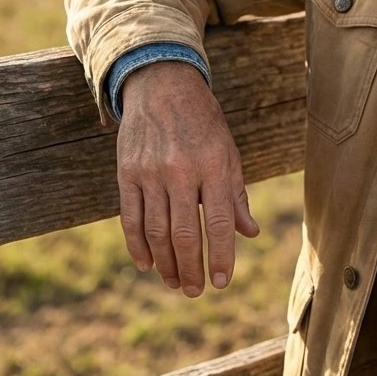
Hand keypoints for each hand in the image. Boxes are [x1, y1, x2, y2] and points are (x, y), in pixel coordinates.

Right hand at [116, 60, 259, 296]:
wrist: (162, 84)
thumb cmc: (203, 122)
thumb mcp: (228, 151)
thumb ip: (235, 194)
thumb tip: (249, 233)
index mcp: (214, 164)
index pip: (218, 221)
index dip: (221, 256)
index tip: (222, 281)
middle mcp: (181, 170)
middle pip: (184, 233)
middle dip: (190, 268)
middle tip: (195, 291)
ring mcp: (151, 172)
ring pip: (156, 232)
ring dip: (165, 264)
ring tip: (174, 283)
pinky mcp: (127, 173)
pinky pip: (131, 218)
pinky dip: (137, 246)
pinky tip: (146, 264)